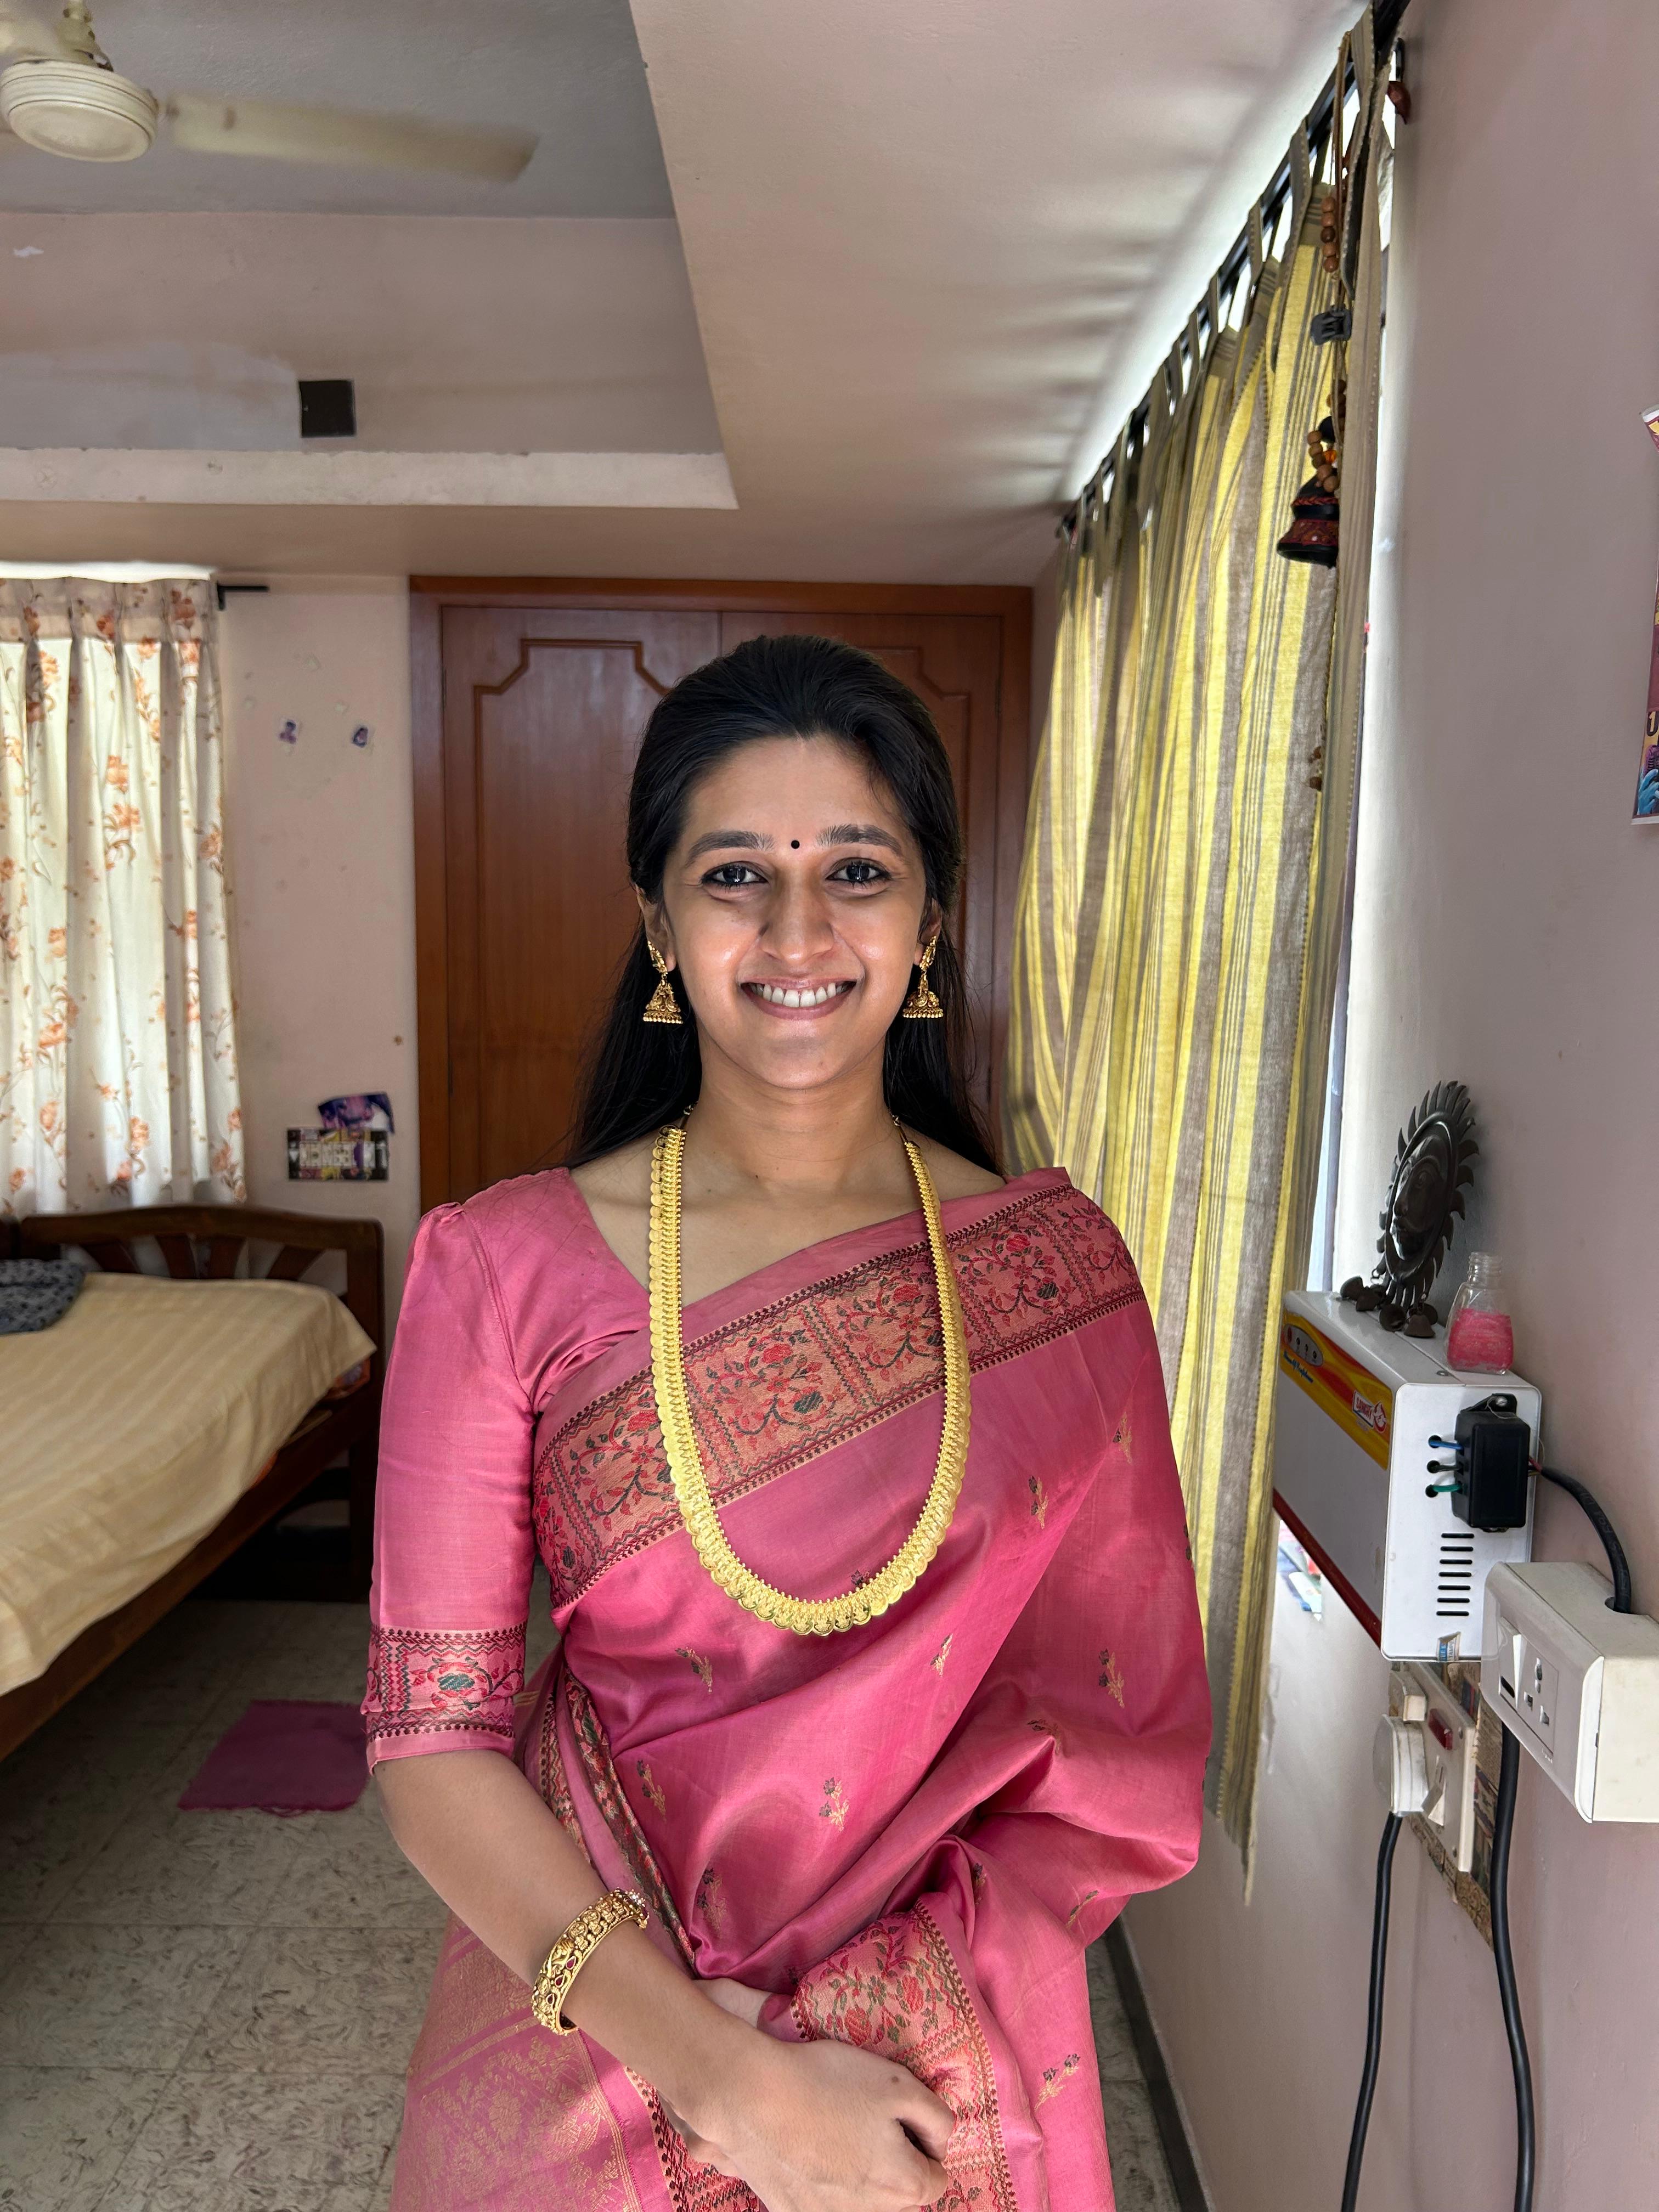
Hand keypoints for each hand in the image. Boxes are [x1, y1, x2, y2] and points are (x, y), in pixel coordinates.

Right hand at [671, 2016, 954, 2210]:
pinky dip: (822, 2184)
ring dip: (859, 2176)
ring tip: (835, 2133)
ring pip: (862, 2203)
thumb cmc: (830, 2083)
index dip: (925, 2145)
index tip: (901, 2119)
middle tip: (866, 2121)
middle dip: (893, 2164)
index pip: (936, 2180)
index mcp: (903, 2185)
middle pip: (899, 2196)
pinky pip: (823, 2204)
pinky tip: (807, 2150)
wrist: (751, 2096)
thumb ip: (936, 2118)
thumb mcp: (899, 2084)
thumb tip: (941, 2142)